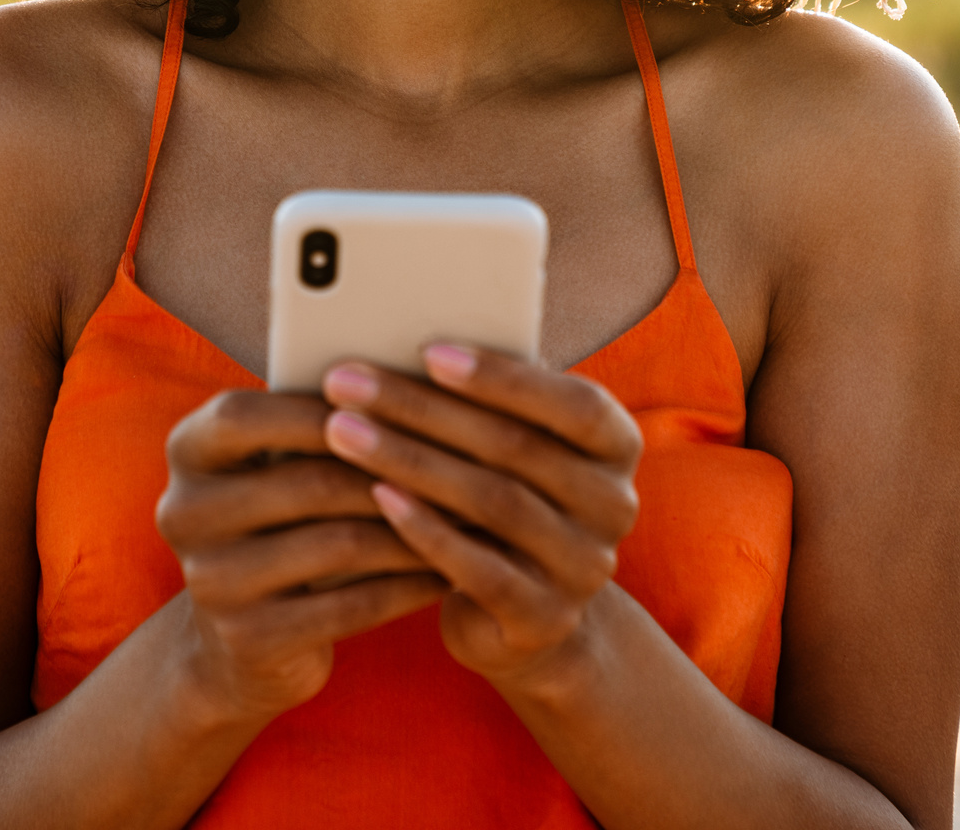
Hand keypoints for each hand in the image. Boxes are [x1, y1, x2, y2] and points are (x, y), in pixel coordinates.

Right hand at [156, 390, 449, 722]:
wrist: (238, 646)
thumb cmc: (284, 523)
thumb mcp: (279, 467)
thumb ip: (323, 423)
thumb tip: (417, 379)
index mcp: (187, 452)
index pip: (248, 415)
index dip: (325, 408)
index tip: (404, 400)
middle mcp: (184, 512)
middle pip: (308, 481)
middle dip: (398, 472)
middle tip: (471, 463)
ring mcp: (213, 581)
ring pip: (339, 544)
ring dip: (417, 530)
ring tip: (474, 516)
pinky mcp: (250, 639)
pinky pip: (351, 606)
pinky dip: (408, 586)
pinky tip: (450, 572)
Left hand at [319, 346, 643, 693]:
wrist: (527, 616)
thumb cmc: (503, 497)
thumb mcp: (510, 447)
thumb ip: (485, 400)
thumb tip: (399, 340)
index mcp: (617, 445)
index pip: (573, 403)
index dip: (502, 377)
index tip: (427, 352)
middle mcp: (614, 505)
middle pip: (515, 448)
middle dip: (421, 410)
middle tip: (345, 383)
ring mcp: (584, 567)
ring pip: (493, 503)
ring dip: (409, 461)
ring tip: (342, 432)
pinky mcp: (544, 618)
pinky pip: (479, 570)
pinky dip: (425, 529)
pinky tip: (377, 495)